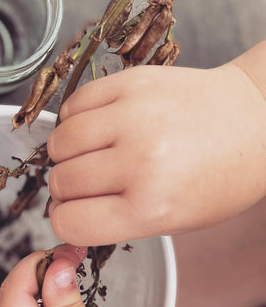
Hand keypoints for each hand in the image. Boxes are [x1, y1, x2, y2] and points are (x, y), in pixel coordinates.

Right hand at [47, 55, 265, 245]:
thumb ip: (116, 220)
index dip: (65, 221)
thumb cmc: (220, 177)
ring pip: (60, 142)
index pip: (70, 223)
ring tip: (90, 153)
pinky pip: (72, 105)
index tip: (73, 214)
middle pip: (61, 182)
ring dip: (66, 153)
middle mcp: (140, 161)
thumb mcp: (175, 221)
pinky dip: (74, 120)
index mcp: (152, 207)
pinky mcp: (131, 83)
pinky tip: (96, 127)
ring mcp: (134, 116)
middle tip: (87, 184)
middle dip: (66, 188)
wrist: (255, 120)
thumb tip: (65, 211)